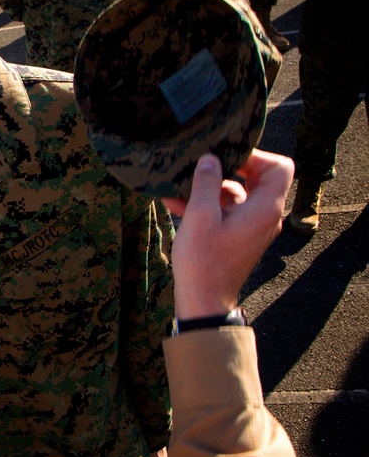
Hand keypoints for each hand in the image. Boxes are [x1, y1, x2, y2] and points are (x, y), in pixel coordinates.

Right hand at [161, 150, 292, 318]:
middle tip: (204, 165)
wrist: (203, 301)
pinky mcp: (239, 236)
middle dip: (229, 169)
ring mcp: (252, 227)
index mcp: (264, 209)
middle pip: (260, 178)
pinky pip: (227, 211)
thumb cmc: (204, 261)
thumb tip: (210, 158)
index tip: (227, 156)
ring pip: (238, 194)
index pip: (280, 167)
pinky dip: (207, 205)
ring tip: (179, 186)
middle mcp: (265, 216)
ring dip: (211, 188)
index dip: (256, 156)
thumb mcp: (200, 216)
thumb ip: (207, 182)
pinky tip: (175, 202)